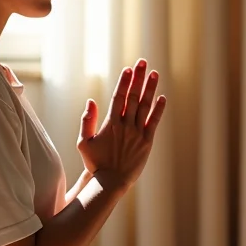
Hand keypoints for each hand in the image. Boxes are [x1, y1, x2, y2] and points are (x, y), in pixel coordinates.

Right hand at [77, 59, 166, 189]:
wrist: (111, 182)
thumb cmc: (96, 163)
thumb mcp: (84, 143)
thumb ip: (87, 121)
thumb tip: (90, 101)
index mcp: (111, 124)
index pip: (118, 97)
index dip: (124, 82)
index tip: (128, 69)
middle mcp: (126, 126)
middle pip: (133, 97)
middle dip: (138, 78)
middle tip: (142, 62)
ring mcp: (138, 134)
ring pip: (145, 107)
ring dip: (150, 89)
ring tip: (154, 73)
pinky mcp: (147, 143)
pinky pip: (154, 123)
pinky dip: (158, 110)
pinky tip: (162, 97)